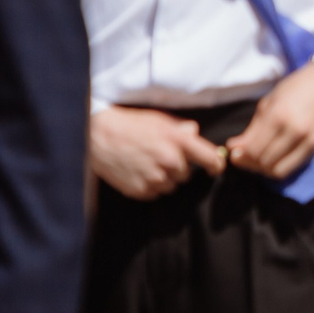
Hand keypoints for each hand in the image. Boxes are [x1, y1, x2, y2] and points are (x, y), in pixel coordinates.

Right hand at [88, 106, 228, 200]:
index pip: (211, 159)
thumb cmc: (131, 125)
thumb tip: (195, 134)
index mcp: (179, 141)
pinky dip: (149, 185)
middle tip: (159, 156)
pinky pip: (154, 192)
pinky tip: (137, 171)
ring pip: (171, 186)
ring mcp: (155, 178)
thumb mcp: (160, 120)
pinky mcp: (141, 190)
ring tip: (146, 163)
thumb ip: (182, 128)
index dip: (216, 165)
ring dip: (164, 178)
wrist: (98, 136)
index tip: (215, 168)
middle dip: (178, 168)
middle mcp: (171, 161)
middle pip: (187, 175)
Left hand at [227, 63, 313, 179]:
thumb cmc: (296, 87)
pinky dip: (279, 168)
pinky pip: (293, 167)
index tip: (234, 153)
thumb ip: (252, 128)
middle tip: (244, 158)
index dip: (240, 156)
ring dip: (264, 169)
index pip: (253, 149)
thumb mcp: (269, 102)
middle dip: (250, 163)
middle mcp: (293, 130)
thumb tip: (233, 147)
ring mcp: (306, 140)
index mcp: (277, 115)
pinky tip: (274, 160)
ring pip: (278, 170)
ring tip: (258, 161)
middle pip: (264, 161)